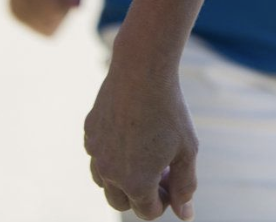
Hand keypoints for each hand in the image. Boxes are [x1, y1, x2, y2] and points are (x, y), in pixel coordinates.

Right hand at [84, 59, 196, 219]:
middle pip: (122, 202)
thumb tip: (185, 215)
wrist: (142, 69)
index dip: (164, 200)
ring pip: (104, 181)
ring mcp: (95, 152)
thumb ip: (185, 187)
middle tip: (159, 169)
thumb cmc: (169, 110)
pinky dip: (110, 153)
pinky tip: (128, 133)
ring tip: (142, 154)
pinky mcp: (89, 131)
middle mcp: (110, 173)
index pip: (147, 211)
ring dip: (121, 177)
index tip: (172, 177)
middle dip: (141, 194)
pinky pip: (97, 154)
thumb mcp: (186, 150)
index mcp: (135, 183)